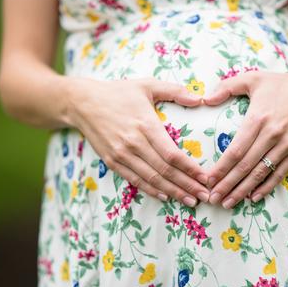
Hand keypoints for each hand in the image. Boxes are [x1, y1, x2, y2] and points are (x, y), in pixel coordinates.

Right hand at [71, 78, 210, 206]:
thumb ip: (174, 91)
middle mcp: (133, 143)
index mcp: (145, 124)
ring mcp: (121, 154)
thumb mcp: (147, 85)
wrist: (82, 103)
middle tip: (205, 196)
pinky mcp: (112, 162)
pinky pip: (135, 180)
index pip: (172, 153)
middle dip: (187, 185)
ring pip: (151, 179)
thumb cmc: (118, 92)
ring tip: (190, 201)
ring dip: (172, 192)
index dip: (190, 169)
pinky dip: (151, 190)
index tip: (205, 178)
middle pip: (165, 171)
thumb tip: (199, 99)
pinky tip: (165, 196)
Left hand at [203, 67, 287, 207]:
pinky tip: (254, 197)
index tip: (208, 180)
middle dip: (227, 184)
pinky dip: (266, 187)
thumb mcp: (252, 79)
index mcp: (258, 118)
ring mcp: (286, 145)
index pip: (235, 150)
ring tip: (228, 203)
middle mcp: (272, 134)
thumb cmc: (281, 84)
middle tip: (213, 198)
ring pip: (261, 173)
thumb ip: (226, 87)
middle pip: (245, 166)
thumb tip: (204, 100)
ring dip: (243, 190)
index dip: (221, 168)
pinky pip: (280, 173)